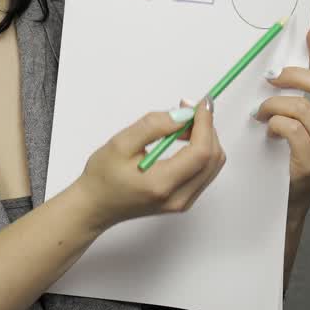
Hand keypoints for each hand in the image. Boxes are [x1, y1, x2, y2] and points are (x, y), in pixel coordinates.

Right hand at [74, 97, 226, 231]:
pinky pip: (205, 172)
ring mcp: (183, 202)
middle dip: (206, 128)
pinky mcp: (184, 201)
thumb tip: (182, 115)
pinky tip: (182, 139)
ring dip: (205, 139)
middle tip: (187, 109)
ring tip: (182, 124)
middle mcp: (178, 197)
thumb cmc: (103, 176)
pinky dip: (200, 151)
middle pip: (213, 159)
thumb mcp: (121, 143)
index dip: (205, 124)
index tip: (202, 103)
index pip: (200, 152)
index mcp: (162, 184)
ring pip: (213, 165)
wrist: (96, 206)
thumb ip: (153, 126)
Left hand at [253, 24, 309, 207]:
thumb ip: (297, 96)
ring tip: (261, 113)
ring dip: (273, 106)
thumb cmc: (290, 155)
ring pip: (301, 108)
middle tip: (271, 78)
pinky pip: (290, 128)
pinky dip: (274, 124)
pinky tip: (268, 130)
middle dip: (294, 76)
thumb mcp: (299, 122)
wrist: (289, 197)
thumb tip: (281, 66)